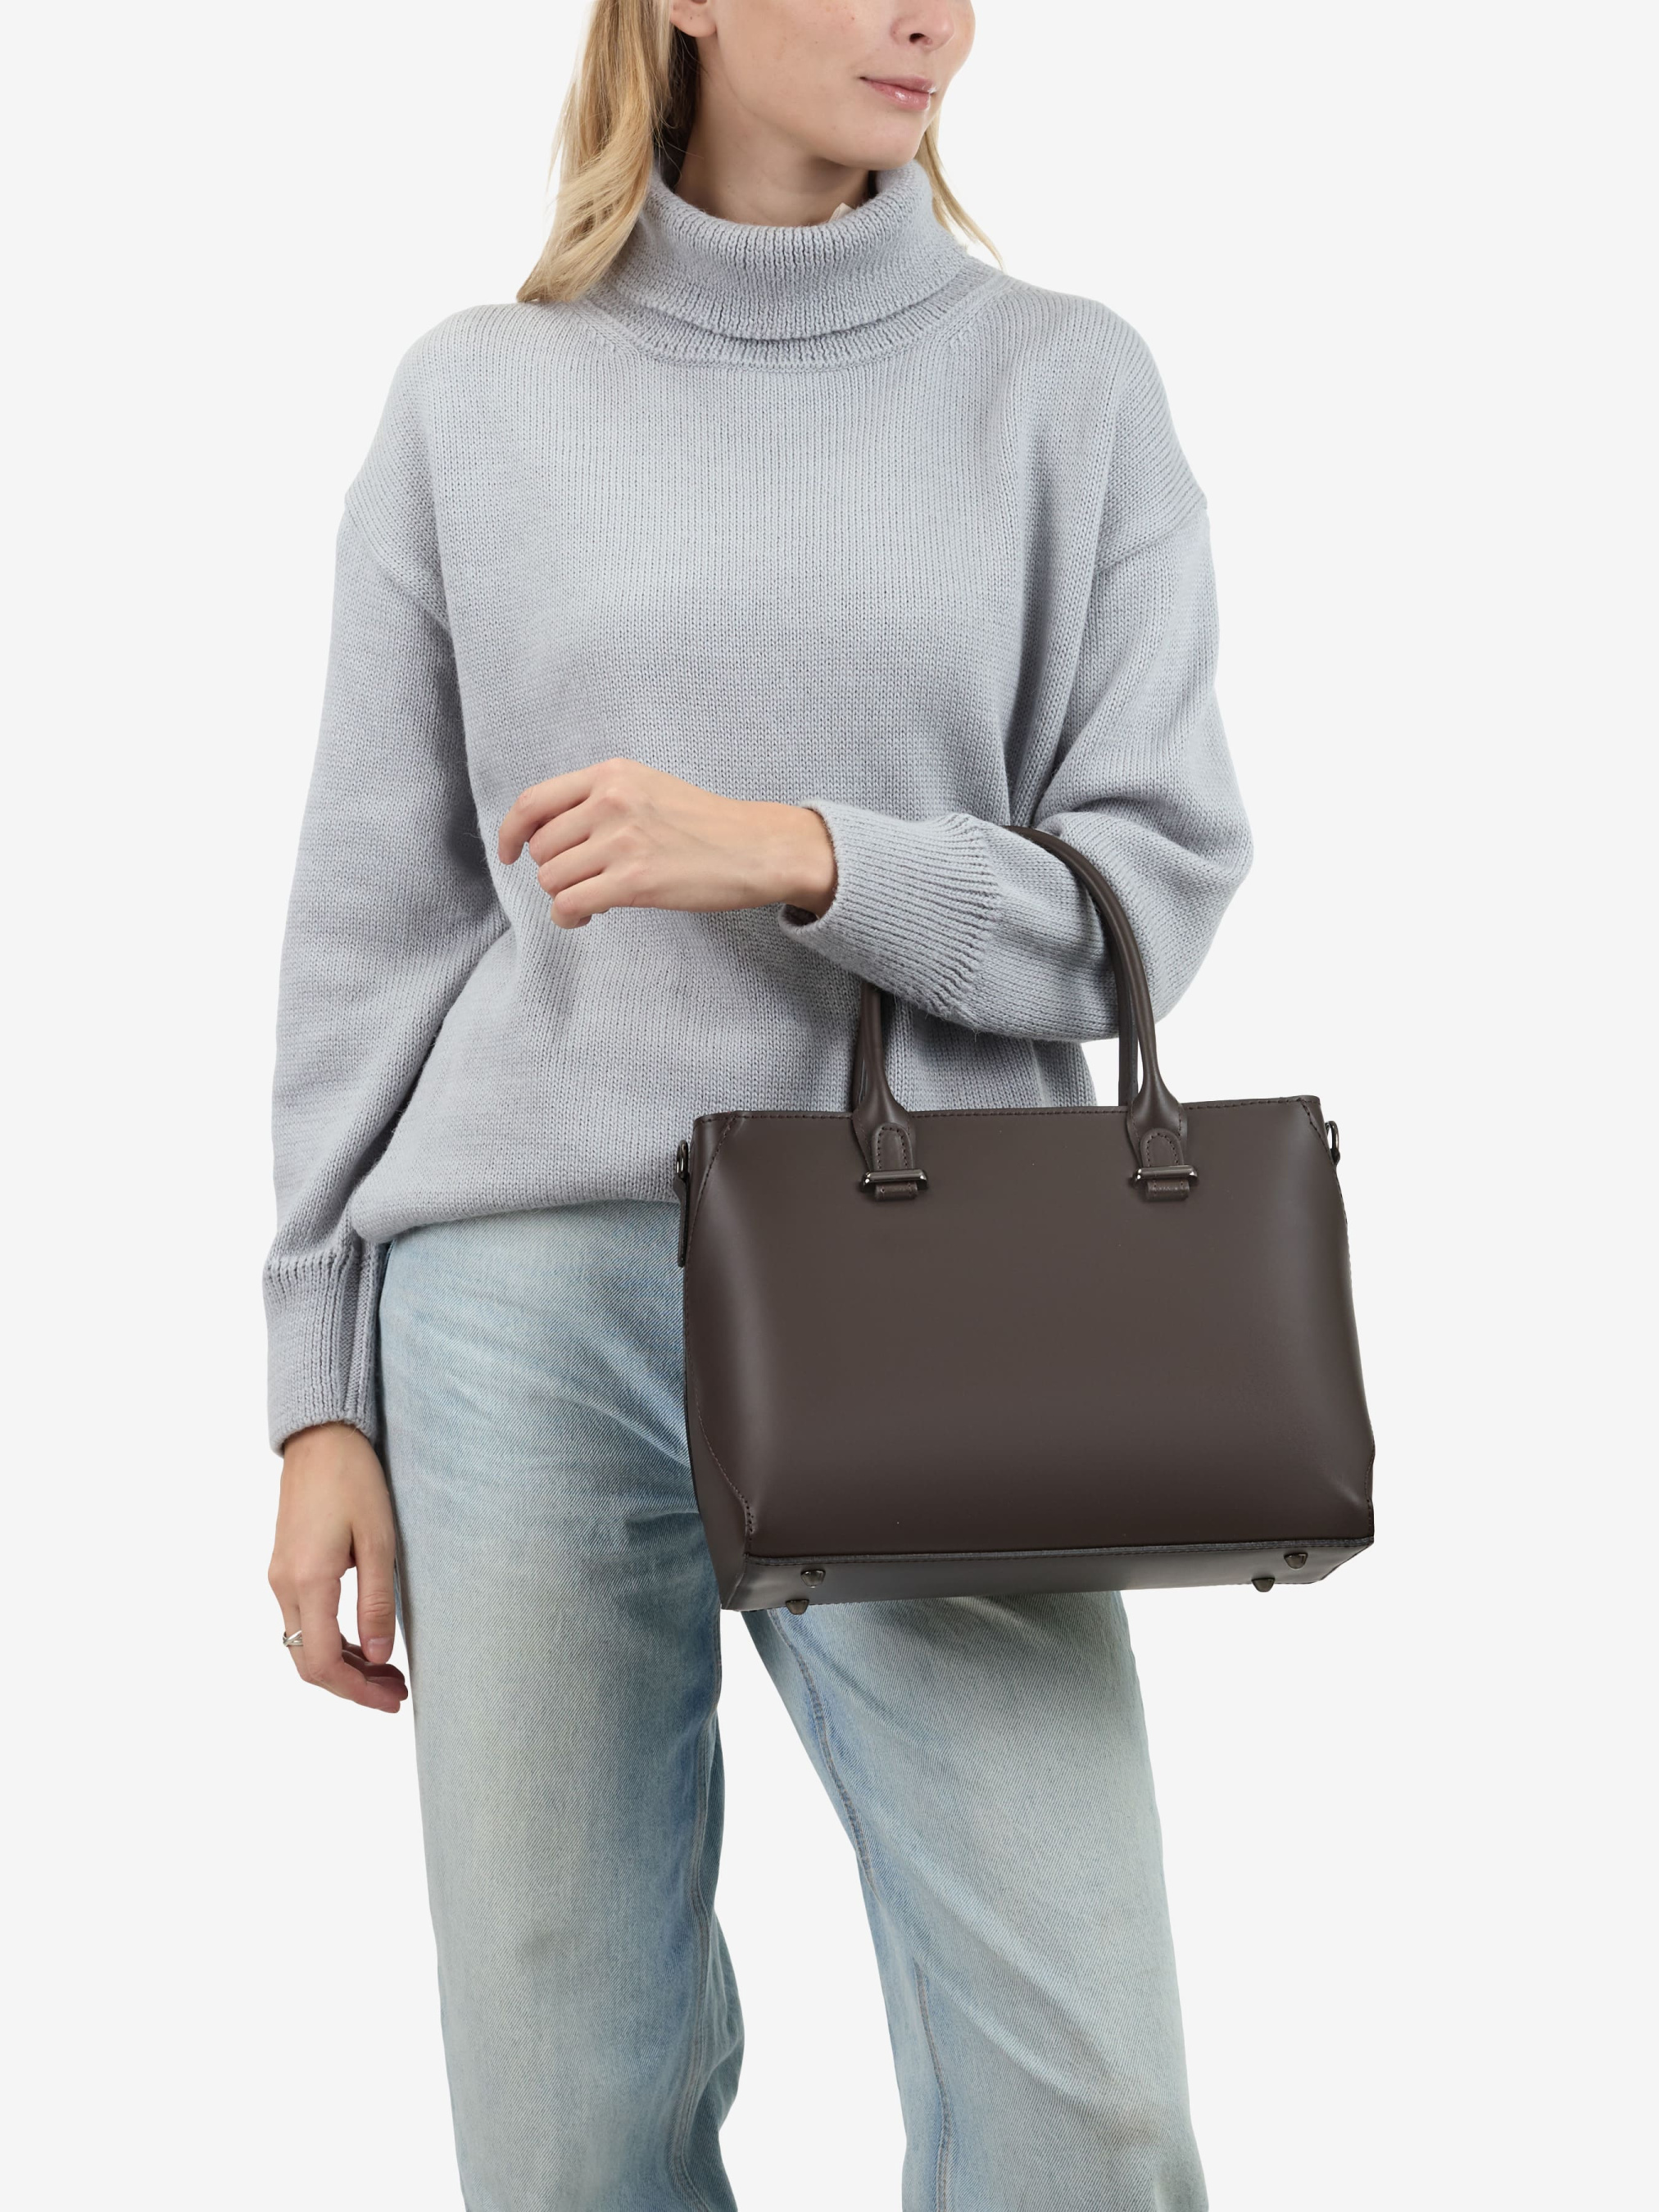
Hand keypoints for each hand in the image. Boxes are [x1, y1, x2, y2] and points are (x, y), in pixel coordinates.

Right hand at [269, 1422, 408, 1713]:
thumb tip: (380, 1657)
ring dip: (344, 1665)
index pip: (323, 1663)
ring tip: (388, 1672)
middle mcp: (284, 1586)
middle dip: (352, 1685)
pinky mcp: (285, 1566)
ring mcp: (280, 1577)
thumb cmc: (354, 1480)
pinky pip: (304, 1621)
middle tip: (397, 1691)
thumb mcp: (379, 1540)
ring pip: (305, 1644)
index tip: (393, 1700)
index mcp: (308, 1582)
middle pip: (309, 1663)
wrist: (320, 1438)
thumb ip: (376, 1602)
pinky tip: (365, 1641)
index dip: (357, 1691)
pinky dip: (333, 1641)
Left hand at [497, 758, 837, 927]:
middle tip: (579, 882)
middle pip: (541, 848)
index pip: (534, 802)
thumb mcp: (647, 788)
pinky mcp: (635, 881)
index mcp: (611, 775)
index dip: (509, 833)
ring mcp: (623, 841)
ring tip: (588, 901)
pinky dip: (569, 918)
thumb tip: (545, 834)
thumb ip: (598, 799)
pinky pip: (571, 905)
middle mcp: (611, 802)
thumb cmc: (704, 824)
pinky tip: (587, 919)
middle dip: (552, 871)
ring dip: (563, 897)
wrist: (756, 848)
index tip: (508, 853)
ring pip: (552, 879)